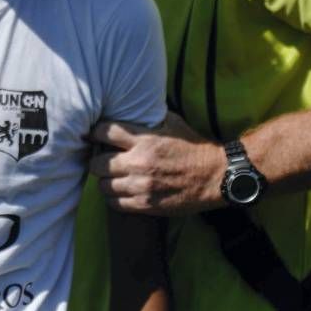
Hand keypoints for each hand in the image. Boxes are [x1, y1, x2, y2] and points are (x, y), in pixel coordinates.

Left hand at [89, 111, 225, 214]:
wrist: (215, 177)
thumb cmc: (194, 148)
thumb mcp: (173, 123)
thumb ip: (150, 117)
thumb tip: (132, 105)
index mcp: (145, 140)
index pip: (105, 132)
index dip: (95, 133)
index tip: (94, 136)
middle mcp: (139, 163)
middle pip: (97, 163)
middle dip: (98, 161)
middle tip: (103, 161)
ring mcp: (141, 186)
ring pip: (103, 185)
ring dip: (106, 181)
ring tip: (112, 178)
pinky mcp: (145, 204)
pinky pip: (114, 203)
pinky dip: (114, 197)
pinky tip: (120, 192)